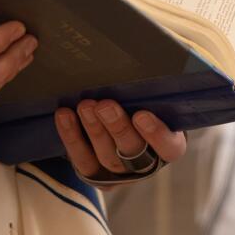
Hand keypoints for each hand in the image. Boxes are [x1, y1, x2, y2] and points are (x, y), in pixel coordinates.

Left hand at [54, 99, 186, 181]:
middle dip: (118, 127)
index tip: (141, 114)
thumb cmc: (138, 103)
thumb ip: (147, 88)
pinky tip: (64, 116)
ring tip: (84, 106)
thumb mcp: (149, 96)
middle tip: (105, 105)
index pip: (170, 147)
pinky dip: (72, 137)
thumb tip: (139, 60)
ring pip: (107, 157)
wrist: (109, 121)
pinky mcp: (94, 175)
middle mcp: (146, 163)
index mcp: (167, 144)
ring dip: (94, 130)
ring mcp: (119, 172)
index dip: (157, 134)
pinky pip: (82, 160)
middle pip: (134, 151)